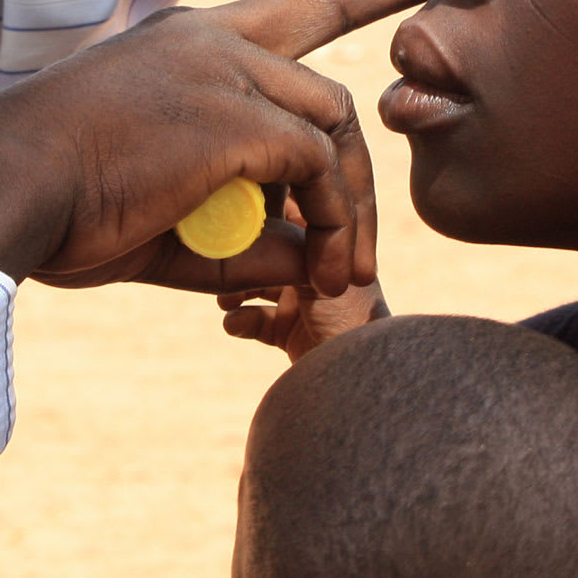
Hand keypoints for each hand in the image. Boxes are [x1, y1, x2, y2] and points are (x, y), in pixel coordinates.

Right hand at [0, 0, 426, 292]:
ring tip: (340, 277)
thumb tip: (304, 263)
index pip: (295, 4)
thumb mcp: (157, 211)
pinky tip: (317, 270)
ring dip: (347, 211)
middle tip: (364, 253)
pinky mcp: (234, 116)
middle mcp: (212, 41)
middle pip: (327, 87)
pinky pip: (315, 167)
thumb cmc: (58, 204)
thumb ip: (233, 231)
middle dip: (363, 166)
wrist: (0, 188)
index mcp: (185, 46)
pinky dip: (329, 221)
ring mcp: (224, 71)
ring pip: (333, 125)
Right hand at [217, 202, 387, 360]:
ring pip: (255, 286)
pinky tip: (235, 323)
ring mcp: (300, 302)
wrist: (356, 374)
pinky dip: (241, 321)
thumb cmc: (347, 314)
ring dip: (235, 290)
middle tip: (220, 259)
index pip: (291, 215)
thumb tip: (250, 204)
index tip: (233, 207)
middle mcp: (314, 270)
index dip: (263, 211)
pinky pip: (254, 321)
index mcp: (327, 245)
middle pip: (266, 252)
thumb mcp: (313, 265)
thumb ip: (283, 236)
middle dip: (241, 256)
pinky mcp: (289, 334)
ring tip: (224, 299)